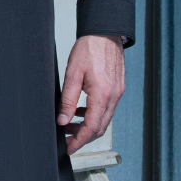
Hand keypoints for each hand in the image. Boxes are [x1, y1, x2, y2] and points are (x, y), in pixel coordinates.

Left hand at [57, 34, 124, 155]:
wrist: (105, 32)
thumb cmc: (90, 48)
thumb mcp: (72, 75)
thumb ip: (67, 100)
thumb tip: (62, 120)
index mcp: (102, 94)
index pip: (92, 127)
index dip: (79, 141)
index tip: (69, 148)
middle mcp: (113, 96)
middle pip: (100, 128)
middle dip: (83, 137)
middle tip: (67, 140)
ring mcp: (117, 93)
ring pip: (104, 119)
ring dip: (87, 126)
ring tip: (68, 124)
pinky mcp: (117, 89)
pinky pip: (107, 109)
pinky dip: (94, 115)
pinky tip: (81, 111)